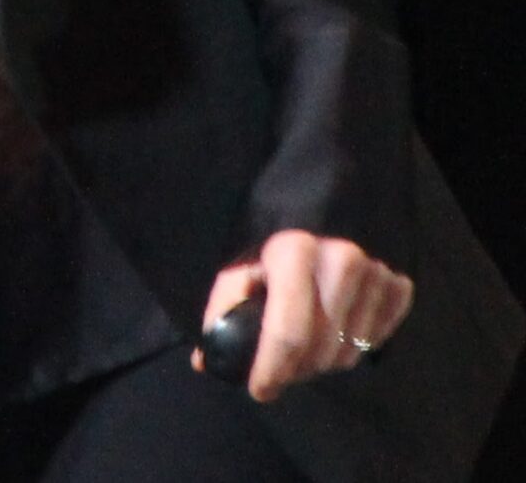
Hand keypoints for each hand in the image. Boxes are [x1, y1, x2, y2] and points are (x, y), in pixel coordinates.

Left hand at [193, 229, 414, 400]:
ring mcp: (376, 272)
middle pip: (321, 349)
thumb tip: (207, 362)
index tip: (260, 390)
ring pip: (350, 353)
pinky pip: (377, 341)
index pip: (288, 332)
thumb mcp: (240, 271)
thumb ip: (224, 313)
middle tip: (281, 366)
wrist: (318, 214)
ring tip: (306, 346)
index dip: (272, 369)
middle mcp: (341, 259)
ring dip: (323, 361)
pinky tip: (336, 330)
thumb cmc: (271, 249)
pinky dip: (354, 347)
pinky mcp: (399, 285)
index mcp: (293, 251)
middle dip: (295, 368)